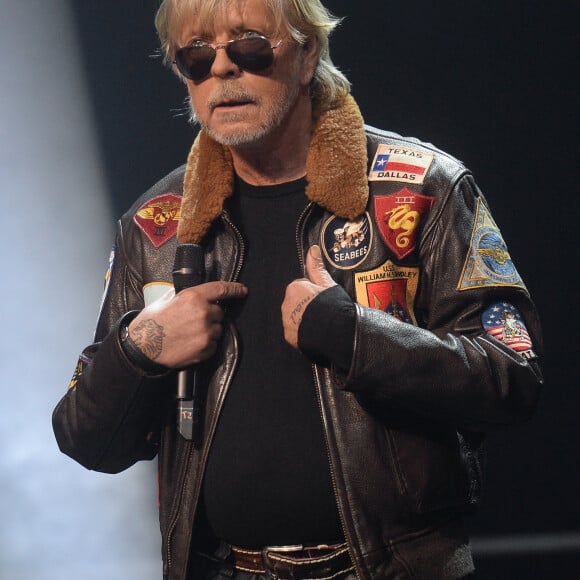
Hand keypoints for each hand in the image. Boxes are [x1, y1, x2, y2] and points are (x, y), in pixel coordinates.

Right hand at [128, 281, 246, 367]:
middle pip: (219, 313)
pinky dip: (205, 344)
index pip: (222, 290)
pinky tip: (190, 343)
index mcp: (194, 297)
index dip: (235, 289)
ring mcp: (206, 332)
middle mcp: (203, 313)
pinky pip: (213, 344)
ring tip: (189, 333)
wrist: (144, 347)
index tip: (243, 290)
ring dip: (208, 331)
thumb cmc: (152, 322)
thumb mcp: (167, 299)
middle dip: (210, 316)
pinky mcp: (206, 348)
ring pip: (217, 329)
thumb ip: (186, 295)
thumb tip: (199, 293)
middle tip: (193, 321)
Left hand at [282, 245, 335, 348]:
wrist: (335, 332)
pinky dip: (303, 332)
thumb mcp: (327, 283)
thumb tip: (313, 250)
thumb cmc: (333, 306)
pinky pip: (295, 332)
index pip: (302, 287)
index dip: (314, 293)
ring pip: (295, 317)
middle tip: (323, 310)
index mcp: (295, 288)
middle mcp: (287, 304)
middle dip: (308, 306)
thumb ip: (317, 267)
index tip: (323, 298)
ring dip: (305, 318)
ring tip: (321, 322)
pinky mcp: (290, 336)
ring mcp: (287, 321)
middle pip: (297, 302)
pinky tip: (316, 332)